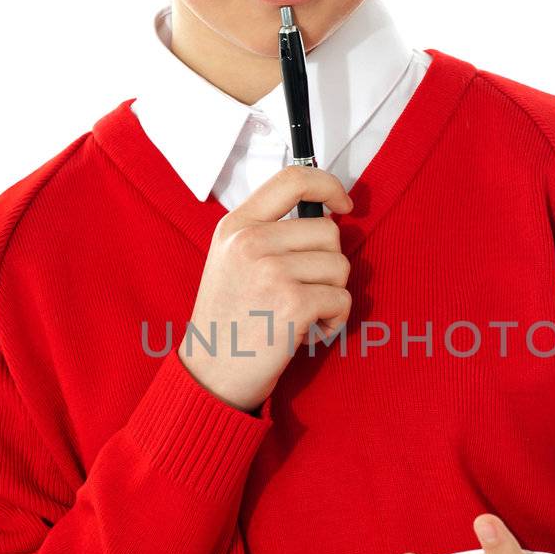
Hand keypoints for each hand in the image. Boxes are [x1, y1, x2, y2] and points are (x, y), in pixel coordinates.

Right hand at [181, 166, 354, 414]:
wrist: (210, 374)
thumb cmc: (228, 320)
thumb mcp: (231, 260)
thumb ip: (268, 232)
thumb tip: (325, 215)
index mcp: (236, 225)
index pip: (293, 179)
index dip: (329, 185)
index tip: (344, 204)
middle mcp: (250, 241)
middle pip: (328, 231)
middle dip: (328, 265)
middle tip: (303, 292)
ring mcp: (271, 271)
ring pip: (340, 266)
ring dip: (331, 295)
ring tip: (302, 315)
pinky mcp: (293, 303)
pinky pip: (342, 299)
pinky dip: (334, 321)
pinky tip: (307, 332)